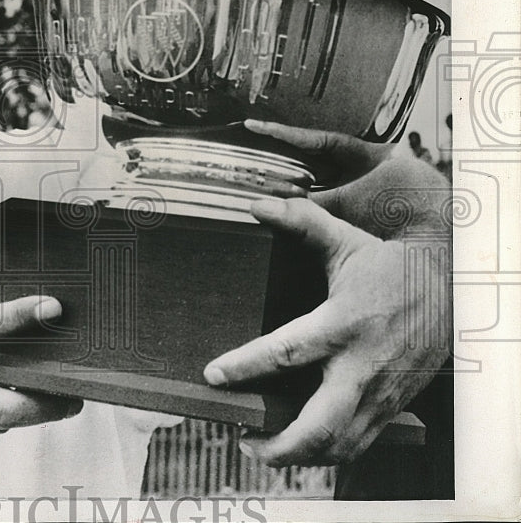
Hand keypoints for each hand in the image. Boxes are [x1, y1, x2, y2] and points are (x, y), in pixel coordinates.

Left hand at [204, 123, 450, 465]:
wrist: (449, 289)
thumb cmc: (390, 266)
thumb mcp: (346, 240)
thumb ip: (301, 222)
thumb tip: (258, 205)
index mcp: (344, 323)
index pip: (287, 352)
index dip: (246, 366)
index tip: (213, 376)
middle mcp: (362, 365)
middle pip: (320, 424)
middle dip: (278, 443)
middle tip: (240, 437)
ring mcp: (381, 392)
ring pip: (341, 444)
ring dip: (300, 456)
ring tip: (262, 447)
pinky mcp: (393, 406)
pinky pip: (361, 444)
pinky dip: (329, 453)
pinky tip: (302, 446)